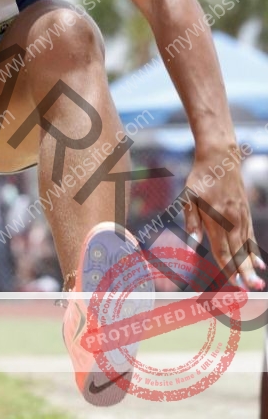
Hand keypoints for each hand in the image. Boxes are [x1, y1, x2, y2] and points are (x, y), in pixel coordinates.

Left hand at [184, 152, 265, 290]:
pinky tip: (259, 263)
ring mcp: (241, 216)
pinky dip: (254, 250)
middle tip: (251, 289)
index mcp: (215, 218)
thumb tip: (190, 248)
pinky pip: (250, 235)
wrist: (220, 158)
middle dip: (244, 272)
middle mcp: (231, 220)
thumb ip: (191, 224)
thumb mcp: (188, 198)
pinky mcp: (245, 212)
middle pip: (237, 251)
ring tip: (258, 282)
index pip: (222, 249)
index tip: (234, 285)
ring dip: (251, 265)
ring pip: (246, 245)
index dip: (227, 268)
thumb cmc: (199, 179)